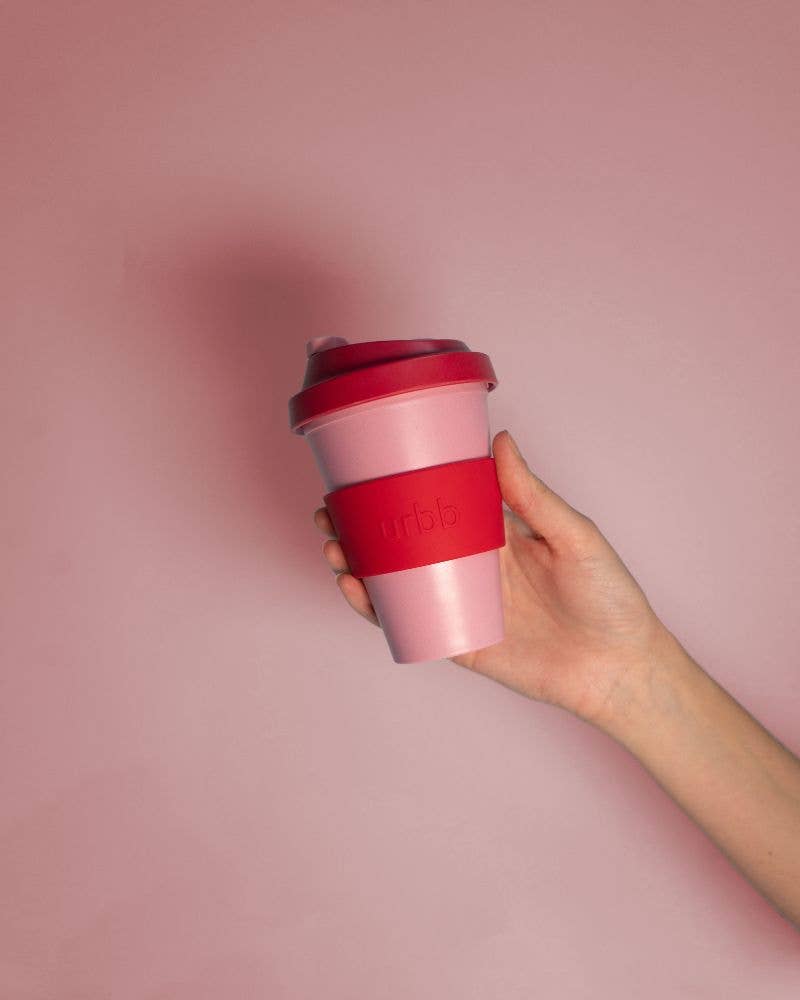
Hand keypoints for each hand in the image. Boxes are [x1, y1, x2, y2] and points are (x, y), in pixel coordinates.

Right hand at [314, 430, 668, 726]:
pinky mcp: (458, 641)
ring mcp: (461, 604)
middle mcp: (472, 566)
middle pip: (405, 540)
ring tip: (332, 545)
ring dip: (358, 564)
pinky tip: (355, 589)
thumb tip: (500, 440)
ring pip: (397, 581)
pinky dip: (377, 609)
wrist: (620, 669)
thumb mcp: (575, 536)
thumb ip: (533, 495)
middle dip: (362, 526)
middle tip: (329, 511)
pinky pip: (410, 624)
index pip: (439, 503)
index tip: (366, 471)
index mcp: (497, 534)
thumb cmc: (609, 598)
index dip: (401, 487)